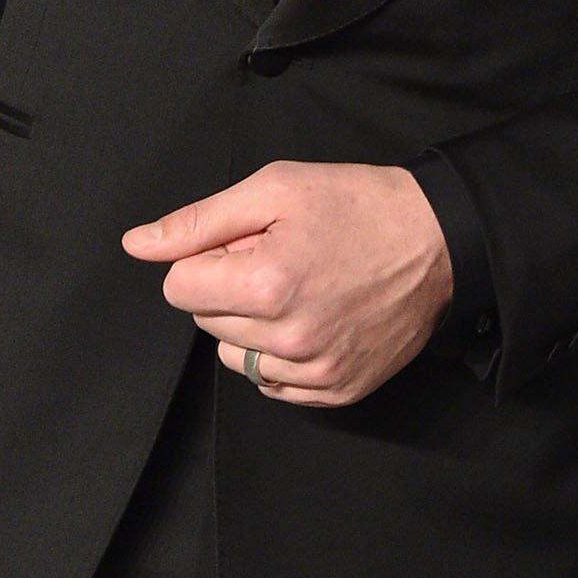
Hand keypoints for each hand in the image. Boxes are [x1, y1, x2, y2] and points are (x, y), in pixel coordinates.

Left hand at [123, 160, 451, 406]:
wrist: (440, 240)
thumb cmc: (359, 205)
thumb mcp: (276, 188)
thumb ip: (199, 220)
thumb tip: (137, 244)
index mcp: (266, 284)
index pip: (179, 287)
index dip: (206, 257)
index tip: (247, 242)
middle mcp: (289, 338)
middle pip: (206, 321)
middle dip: (229, 288)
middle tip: (281, 258)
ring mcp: (316, 370)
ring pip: (236, 357)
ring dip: (252, 326)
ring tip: (298, 290)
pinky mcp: (339, 389)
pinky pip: (274, 385)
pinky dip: (281, 356)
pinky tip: (314, 320)